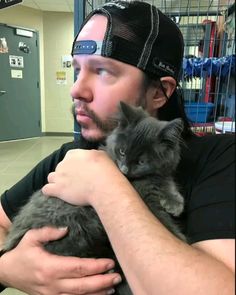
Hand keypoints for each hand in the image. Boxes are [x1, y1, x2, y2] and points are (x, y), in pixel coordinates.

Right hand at [0, 226, 120, 294]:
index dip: (96, 266)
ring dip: (98, 293)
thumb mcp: (31, 237)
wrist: (8, 272)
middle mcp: (53, 284)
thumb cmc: (22, 253)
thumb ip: (49, 231)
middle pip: (82, 285)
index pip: (78, 268)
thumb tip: (66, 229)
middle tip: (117, 276)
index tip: (110, 262)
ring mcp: (52, 294)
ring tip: (113, 287)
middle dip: (102, 281)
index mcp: (50, 267)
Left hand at [42, 149, 127, 205]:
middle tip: (76, 181)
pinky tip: (56, 194)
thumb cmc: (105, 170)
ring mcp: (59, 176)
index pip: (69, 157)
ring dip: (56, 182)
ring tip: (66, 188)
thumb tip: (90, 156)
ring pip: (51, 177)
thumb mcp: (101, 155)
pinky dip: (50, 192)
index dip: (74, 164)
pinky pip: (46, 189)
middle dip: (66, 174)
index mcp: (74, 154)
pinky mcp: (57, 189)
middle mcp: (64, 163)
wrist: (103, 186)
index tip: (80, 170)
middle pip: (60, 168)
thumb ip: (91, 154)